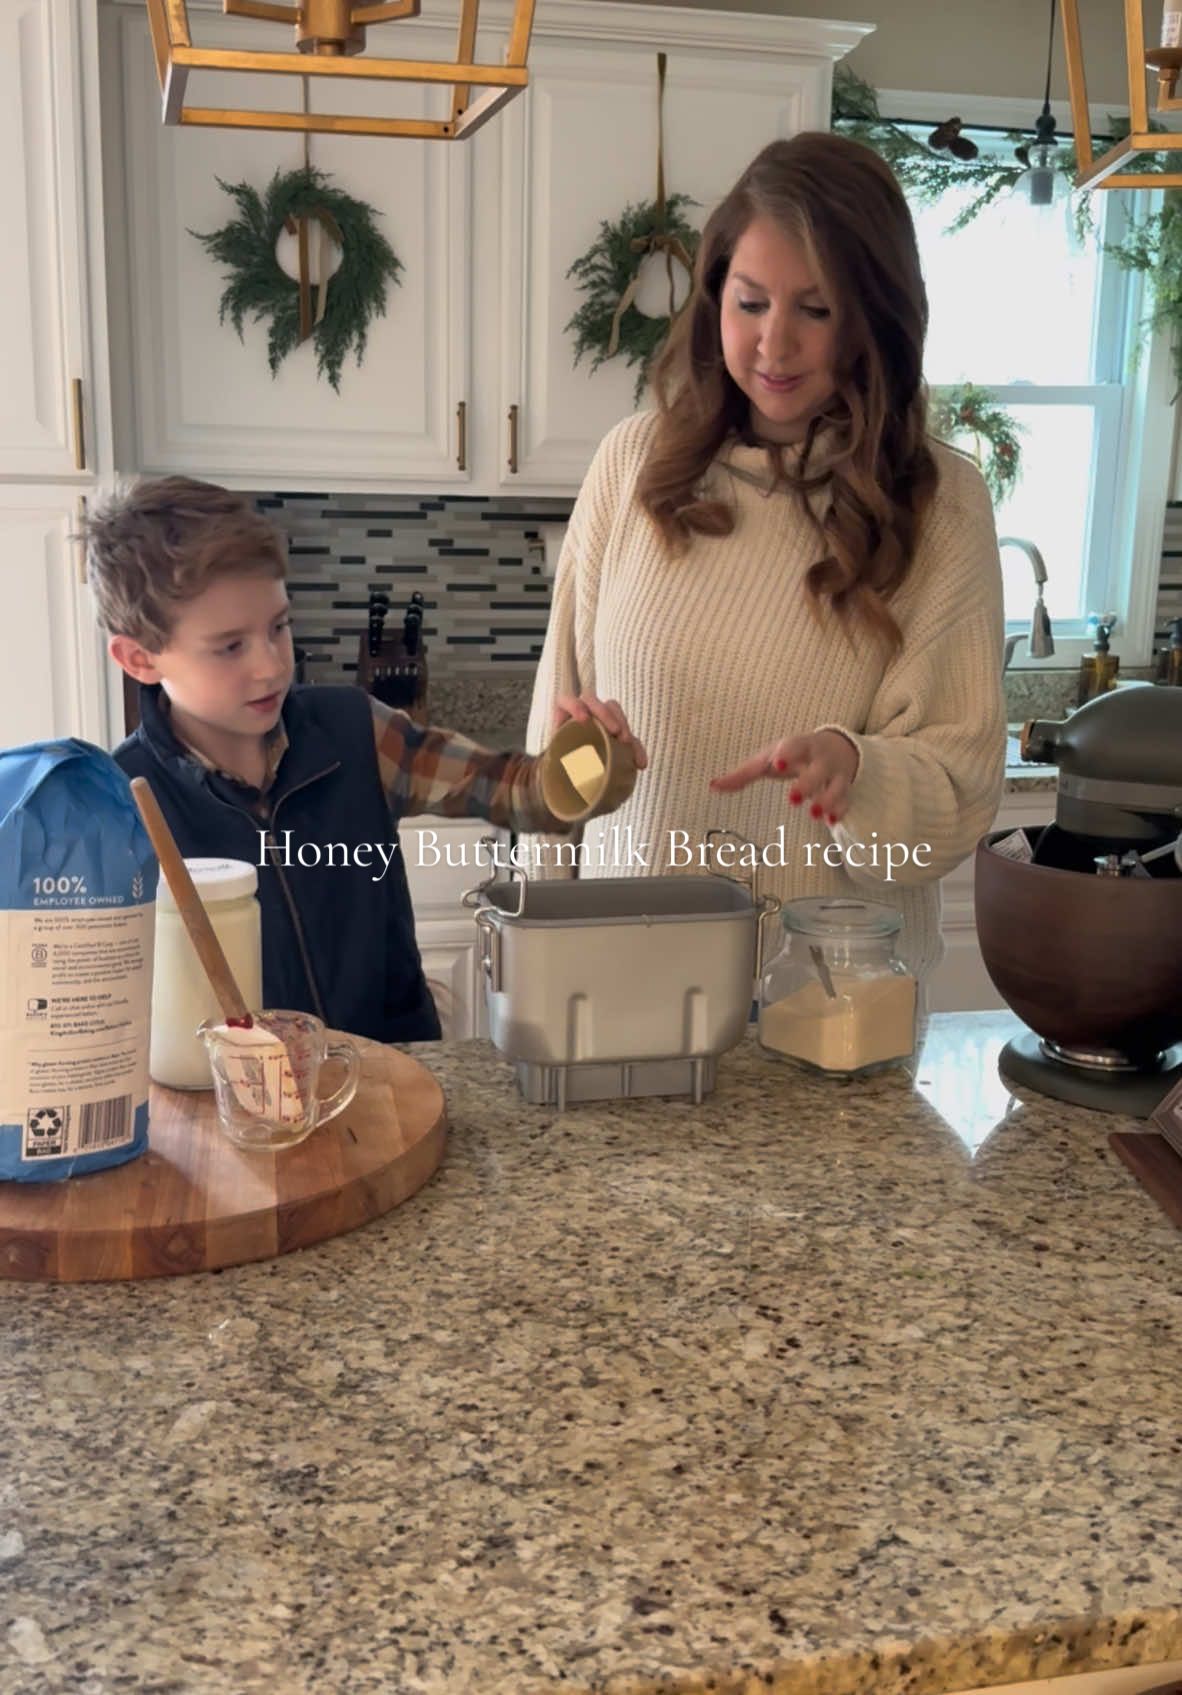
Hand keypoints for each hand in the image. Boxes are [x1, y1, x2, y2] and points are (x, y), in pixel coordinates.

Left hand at [553, 691, 647, 768]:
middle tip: (614, 732)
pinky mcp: (616, 734)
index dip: (574, 705)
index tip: (583, 719)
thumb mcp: (549, 765)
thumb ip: (548, 764)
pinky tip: (640, 764)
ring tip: (627, 744)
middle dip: (606, 715)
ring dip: (624, 725)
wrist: (570, 780)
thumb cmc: (556, 768)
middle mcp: (582, 714)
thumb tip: (547, 773)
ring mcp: (601, 722)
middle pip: (595, 702)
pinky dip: (636, 749)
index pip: (566, 700)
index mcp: (562, 717)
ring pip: (615, 712)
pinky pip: (629, 736)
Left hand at [709, 730, 857, 821]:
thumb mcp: (768, 760)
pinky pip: (846, 801)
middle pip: (818, 769)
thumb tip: (713, 786)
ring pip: (836, 785)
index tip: (778, 763)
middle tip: (792, 799)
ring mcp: (834, 775)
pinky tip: (831, 822)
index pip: (795, 746)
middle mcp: (820, 759)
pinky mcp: (844, 790)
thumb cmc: (793, 755)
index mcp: (799, 746)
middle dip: (807, 784)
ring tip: (814, 815)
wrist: (836, 747)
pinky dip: (840, 811)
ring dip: (827, 800)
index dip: (788, 753)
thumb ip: (743, 774)